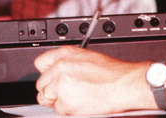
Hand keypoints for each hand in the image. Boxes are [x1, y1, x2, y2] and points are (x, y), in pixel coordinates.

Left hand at [34, 46, 151, 114]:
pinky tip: (80, 104)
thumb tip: (57, 72)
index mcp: (65, 54)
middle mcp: (60, 67)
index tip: (50, 79)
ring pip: (46, 98)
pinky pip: (58, 110)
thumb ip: (68, 63)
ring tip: (74, 98)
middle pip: (41, 84)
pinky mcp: (65, 102)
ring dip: (57, 101)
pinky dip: (68, 110)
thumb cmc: (112, 73)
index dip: (46, 73)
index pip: (40, 63)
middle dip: (51, 90)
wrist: (124, 84)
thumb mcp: (87, 57)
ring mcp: (61, 85)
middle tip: (65, 93)